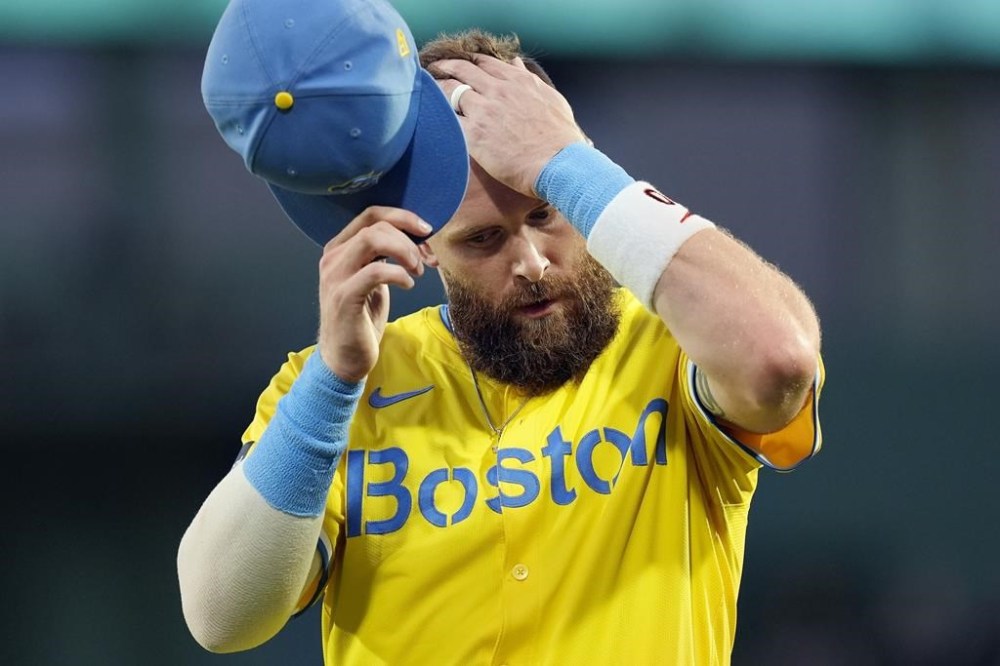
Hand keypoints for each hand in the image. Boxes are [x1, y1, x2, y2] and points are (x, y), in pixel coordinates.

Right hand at [316, 207, 429, 381]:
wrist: (345, 357)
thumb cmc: (361, 316)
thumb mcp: (374, 279)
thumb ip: (385, 255)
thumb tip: (417, 237)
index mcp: (339, 248)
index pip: (370, 213)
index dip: (403, 216)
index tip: (426, 230)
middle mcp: (333, 257)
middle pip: (375, 224)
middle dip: (408, 238)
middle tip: (425, 261)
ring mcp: (335, 276)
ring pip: (372, 240)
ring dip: (404, 252)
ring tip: (417, 271)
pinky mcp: (344, 297)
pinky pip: (375, 271)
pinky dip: (399, 274)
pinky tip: (408, 285)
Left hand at [433, 56, 585, 196]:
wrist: (558, 163)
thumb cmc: (560, 135)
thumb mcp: (550, 98)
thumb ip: (529, 78)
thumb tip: (516, 63)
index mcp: (516, 81)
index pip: (484, 62)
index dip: (468, 61)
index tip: (460, 64)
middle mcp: (497, 90)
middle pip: (462, 70)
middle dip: (445, 67)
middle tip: (435, 70)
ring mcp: (483, 111)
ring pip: (450, 92)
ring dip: (438, 91)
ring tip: (429, 95)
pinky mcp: (474, 135)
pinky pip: (449, 120)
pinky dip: (440, 117)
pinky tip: (434, 119)